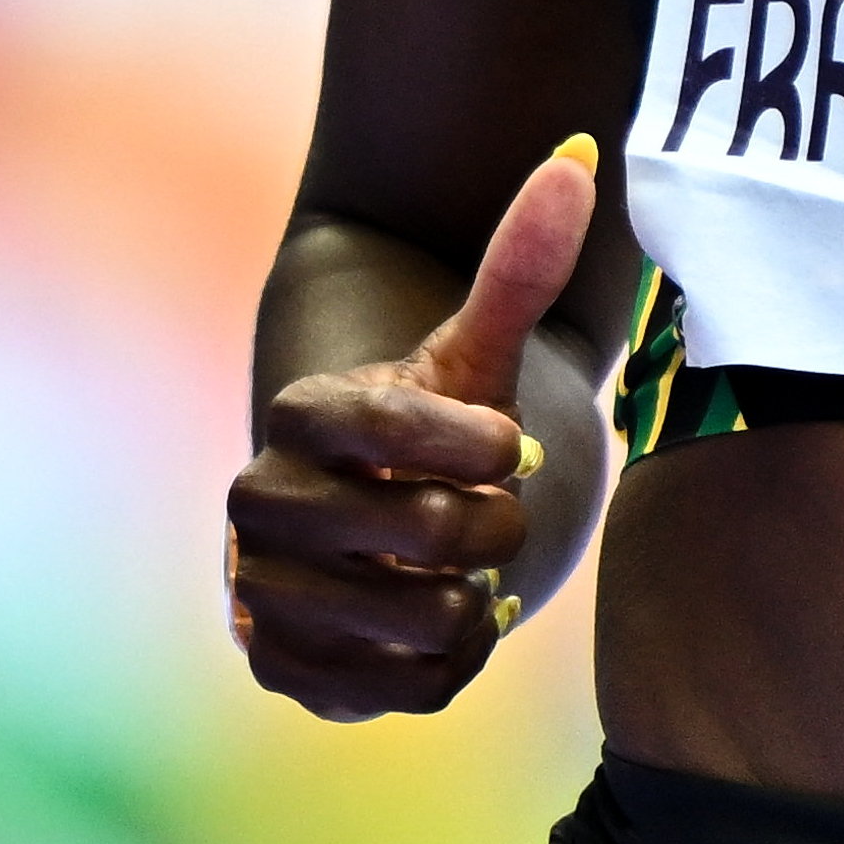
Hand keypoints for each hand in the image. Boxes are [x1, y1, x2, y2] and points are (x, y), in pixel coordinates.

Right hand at [225, 141, 594, 718]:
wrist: (367, 528)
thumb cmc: (431, 435)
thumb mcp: (475, 355)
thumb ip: (519, 265)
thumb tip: (580, 156)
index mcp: (308, 414)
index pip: (412, 432)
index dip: (487, 449)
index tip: (506, 448)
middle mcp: (262, 499)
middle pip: (436, 534)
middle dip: (496, 529)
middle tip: (486, 515)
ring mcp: (264, 589)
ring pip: (428, 618)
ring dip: (475, 600)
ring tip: (458, 571)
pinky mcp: (281, 668)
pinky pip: (410, 687)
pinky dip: (452, 663)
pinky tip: (438, 622)